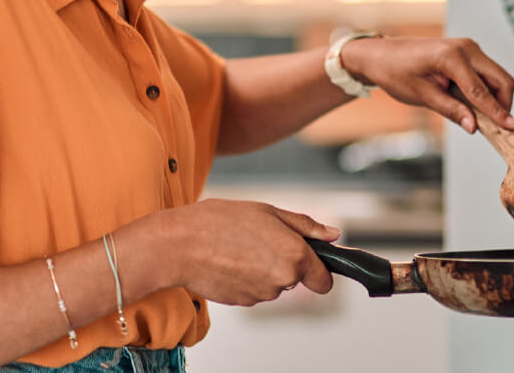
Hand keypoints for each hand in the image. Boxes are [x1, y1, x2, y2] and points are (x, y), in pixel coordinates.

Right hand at [162, 199, 337, 305]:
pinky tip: (228, 261)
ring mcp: (262, 294)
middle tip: (257, 239)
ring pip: (272, 284)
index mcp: (295, 255)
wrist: (179, 245)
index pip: (324, 281)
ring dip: (261, 269)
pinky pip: (253, 290)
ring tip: (237, 247)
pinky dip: (245, 278)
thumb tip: (333, 235)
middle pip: (295, 278)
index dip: (319, 271)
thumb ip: (305, 226)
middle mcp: (283, 280)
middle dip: (282, 262)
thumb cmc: (220, 221)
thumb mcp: (267, 211)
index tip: (309, 262)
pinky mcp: (243, 303)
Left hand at [341, 36, 513, 133]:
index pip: (482, 91)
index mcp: (452, 57)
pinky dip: (486, 91)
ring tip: (478, 117)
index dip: (498, 113)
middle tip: (496, 128)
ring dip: (495, 98)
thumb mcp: (421, 96)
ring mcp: (469, 48)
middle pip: (501, 80)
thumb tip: (474, 126)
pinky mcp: (467, 52)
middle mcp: (466, 48)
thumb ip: (451, 110)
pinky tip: (472, 104)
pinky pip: (486, 74)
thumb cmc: (395, 72)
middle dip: (503, 105)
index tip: (513, 129)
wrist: (381, 55)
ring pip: (497, 77)